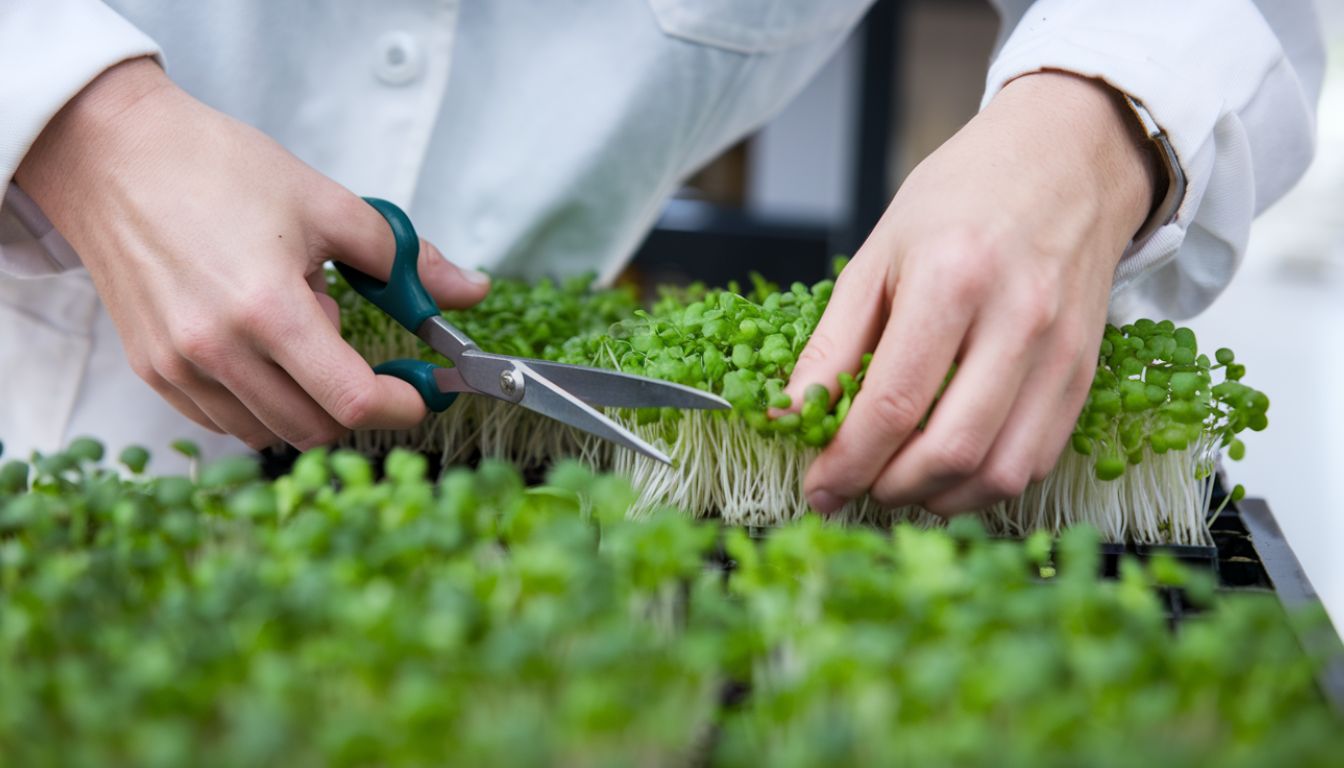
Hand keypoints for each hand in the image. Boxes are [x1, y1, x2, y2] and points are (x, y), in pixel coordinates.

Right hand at [15, 58, 490, 450]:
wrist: (114, 156)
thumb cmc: (215, 169)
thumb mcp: (327, 204)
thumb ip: (405, 258)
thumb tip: (469, 291)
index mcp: (268, 309)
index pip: (352, 400)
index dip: (402, 406)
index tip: (423, 392)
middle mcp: (217, 350)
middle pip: (315, 428)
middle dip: (358, 405)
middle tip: (362, 353)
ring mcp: (179, 368)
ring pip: (270, 431)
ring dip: (307, 403)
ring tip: (298, 334)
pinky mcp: (154, 371)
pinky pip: (224, 420)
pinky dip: (261, 404)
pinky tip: (264, 350)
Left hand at [785, 71, 1158, 514]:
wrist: (1068, 158)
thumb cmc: (964, 197)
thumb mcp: (877, 255)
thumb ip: (832, 344)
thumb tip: (791, 415)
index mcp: (952, 280)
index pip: (892, 405)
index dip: (847, 463)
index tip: (818, 487)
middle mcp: (1016, 320)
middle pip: (949, 451)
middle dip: (887, 489)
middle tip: (854, 486)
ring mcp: (1060, 352)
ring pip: (1000, 472)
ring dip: (938, 497)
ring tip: (898, 482)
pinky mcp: (1086, 373)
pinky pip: (1038, 459)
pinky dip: (986, 484)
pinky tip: (949, 470)